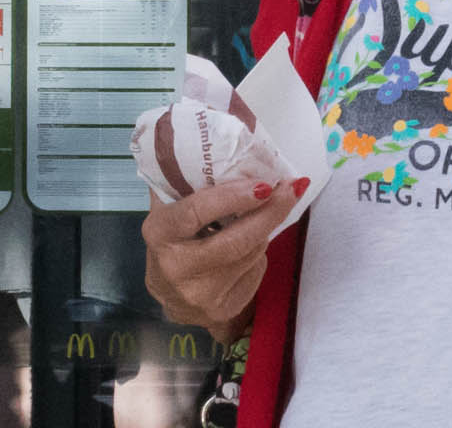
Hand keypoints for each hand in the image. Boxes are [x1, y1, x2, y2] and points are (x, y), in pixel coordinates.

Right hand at [142, 178, 303, 335]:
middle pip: (236, 240)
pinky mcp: (221, 310)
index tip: (264, 183)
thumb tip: (218, 141)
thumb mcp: (170, 208)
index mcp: (160, 234)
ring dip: (266, 229)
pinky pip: (255, 272)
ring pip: (251, 253)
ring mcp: (200, 294)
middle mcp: (177, 268)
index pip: (197, 212)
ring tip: (271, 209)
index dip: (232, 197)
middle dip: (270, 212)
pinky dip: (260, 252)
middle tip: (291, 188)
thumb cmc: (174, 239)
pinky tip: (254, 243)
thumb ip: (186, 180)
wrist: (170, 296)